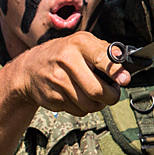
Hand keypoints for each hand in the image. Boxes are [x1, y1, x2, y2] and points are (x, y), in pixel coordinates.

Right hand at [11, 31, 129, 116]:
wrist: (29, 69)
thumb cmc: (61, 54)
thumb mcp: (82, 43)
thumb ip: (104, 52)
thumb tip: (124, 68)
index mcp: (78, 43)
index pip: (102, 58)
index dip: (116, 72)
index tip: (124, 79)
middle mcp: (67, 61)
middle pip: (97, 90)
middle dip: (111, 96)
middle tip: (112, 93)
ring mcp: (58, 81)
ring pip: (89, 105)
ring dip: (97, 104)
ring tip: (94, 94)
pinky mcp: (53, 98)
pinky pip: (78, 111)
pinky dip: (82, 108)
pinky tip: (77, 96)